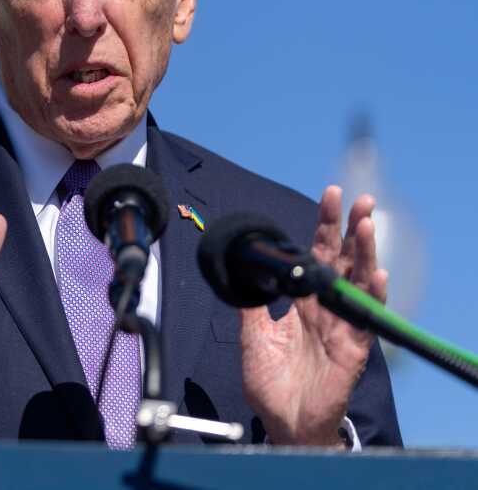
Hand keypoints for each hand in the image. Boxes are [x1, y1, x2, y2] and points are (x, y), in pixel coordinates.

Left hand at [241, 186, 388, 445]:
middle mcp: (326, 307)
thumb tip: (240, 269)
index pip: (316, 254)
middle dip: (350, 228)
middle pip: (343, 260)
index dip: (324, 226)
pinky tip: (377, 275)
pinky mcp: (353, 349)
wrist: (282, 420)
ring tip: (367, 223)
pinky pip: (366, 320)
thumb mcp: (252, 334)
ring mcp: (342, 326)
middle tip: (358, 198)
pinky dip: (373, 296)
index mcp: (303, 300)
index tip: (330, 196)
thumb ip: (250, 302)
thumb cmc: (270, 381)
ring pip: (359, 281)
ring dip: (365, 252)